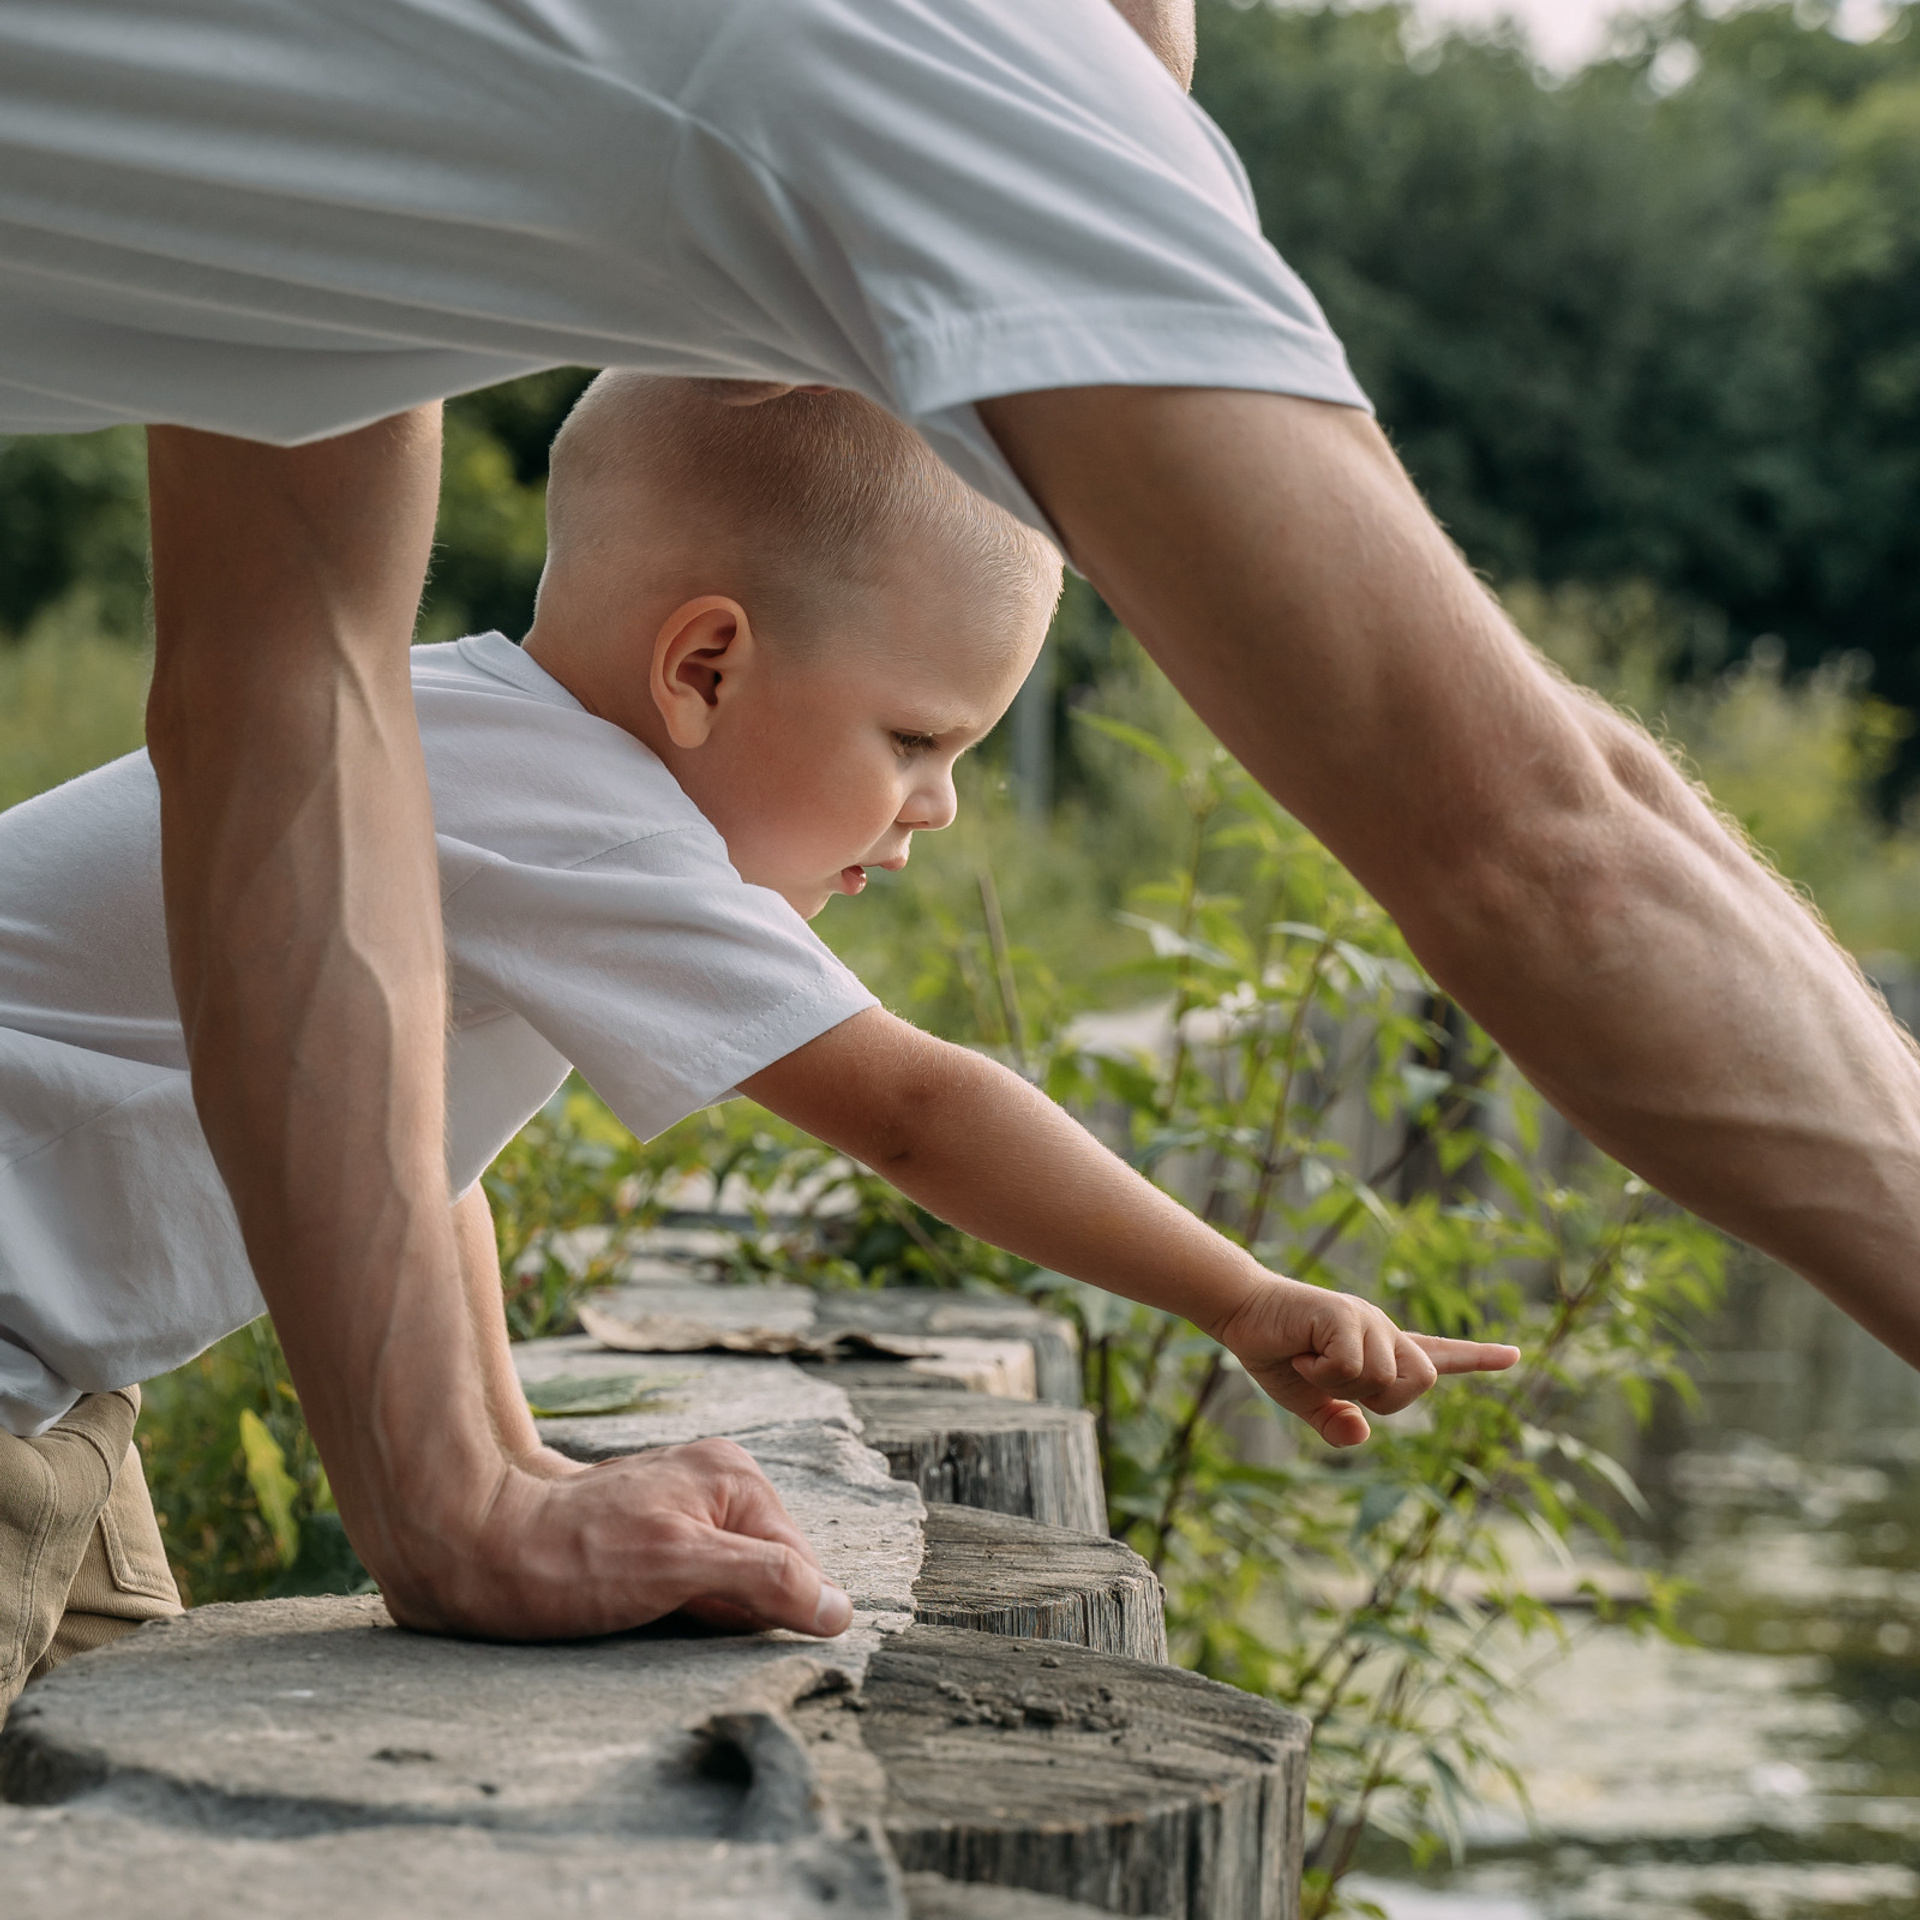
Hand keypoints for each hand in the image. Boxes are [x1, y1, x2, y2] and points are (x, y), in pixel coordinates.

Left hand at [382, 1437, 854, 1641]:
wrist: (469, 1545)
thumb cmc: (568, 1558)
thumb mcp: (676, 1570)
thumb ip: (765, 1581)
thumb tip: (838, 1610)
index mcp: (735, 1478)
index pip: (799, 1568)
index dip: (769, 1615)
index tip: (714, 1631)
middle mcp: (716, 1483)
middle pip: (767, 1577)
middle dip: (735, 1617)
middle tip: (672, 1621)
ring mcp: (682, 1509)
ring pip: (729, 1589)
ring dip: (704, 1620)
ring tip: (648, 1616)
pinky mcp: (651, 1537)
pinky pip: (694, 1589)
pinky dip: (677, 1614)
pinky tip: (638, 1615)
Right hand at [1214, 1275, 1519, 1447]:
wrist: (1242, 1313)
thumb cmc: (1277, 1353)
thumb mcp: (1307, 1401)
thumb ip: (1336, 1421)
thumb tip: (1361, 1434)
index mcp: (1380, 1350)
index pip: (1438, 1354)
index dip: (1477, 1358)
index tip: (1514, 1354)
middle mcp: (1382, 1330)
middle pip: (1423, 1380)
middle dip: (1383, 1397)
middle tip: (1334, 1381)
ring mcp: (1366, 1319)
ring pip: (1384, 1378)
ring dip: (1340, 1384)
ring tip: (1310, 1360)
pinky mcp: (1343, 1313)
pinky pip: (1351, 1364)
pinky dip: (1322, 1371)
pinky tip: (1301, 1351)